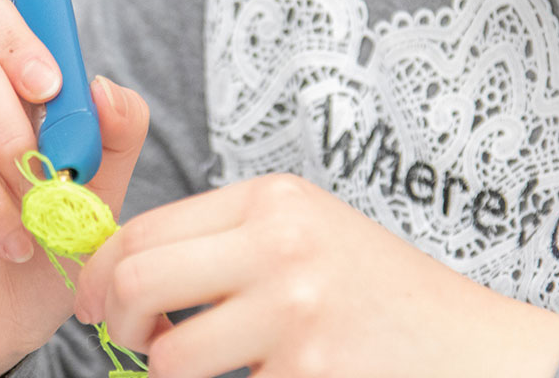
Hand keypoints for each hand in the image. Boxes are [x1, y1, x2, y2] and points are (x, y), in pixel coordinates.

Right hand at [0, 0, 148, 377]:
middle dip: (13, 130)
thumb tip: (103, 87)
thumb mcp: (107, 187)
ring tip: (24, 238)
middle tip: (44, 180)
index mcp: (12, 89)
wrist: (9, 320)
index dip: (15, 34)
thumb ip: (118, 134)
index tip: (51, 84)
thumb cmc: (56, 238)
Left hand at [75, 174, 558, 377]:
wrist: (465, 344)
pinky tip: (277, 372)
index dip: (99, 269)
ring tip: (211, 363)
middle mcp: (281, 242)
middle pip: (137, 277)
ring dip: (170, 370)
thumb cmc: (378, 291)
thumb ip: (227, 238)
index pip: (146, 226)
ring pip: (168, 355)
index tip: (93, 298)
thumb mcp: (307, 233)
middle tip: (129, 337)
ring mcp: (294, 309)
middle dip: (111, 320)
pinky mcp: (306, 370)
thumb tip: (120, 267)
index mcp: (275, 198)